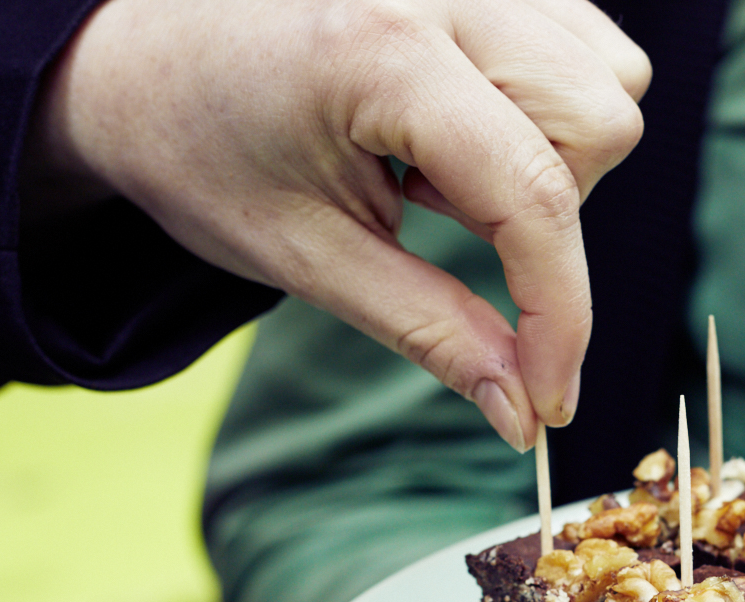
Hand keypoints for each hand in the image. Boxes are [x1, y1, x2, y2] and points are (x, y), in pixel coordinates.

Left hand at [27, 0, 650, 449]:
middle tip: (435, 216)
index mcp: (382, 51)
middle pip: (599, 123)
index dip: (560, 316)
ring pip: (607, 80)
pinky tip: (457, 126)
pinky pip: (583, 45)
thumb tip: (522, 411)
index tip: (550, 398)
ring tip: (437, 166)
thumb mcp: (308, 259)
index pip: (534, 196)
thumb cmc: (203, 151)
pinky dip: (547, 109)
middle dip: (547, 209)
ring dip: (551, 156)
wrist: (137, 60)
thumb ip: (431, 333)